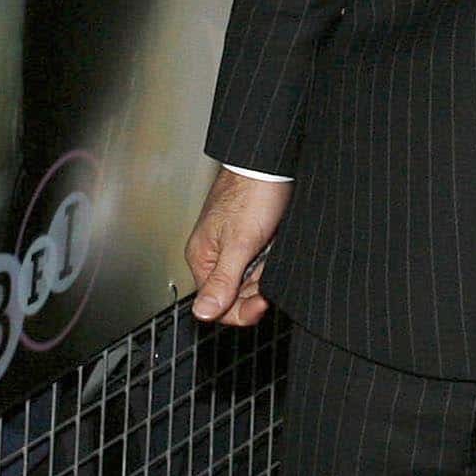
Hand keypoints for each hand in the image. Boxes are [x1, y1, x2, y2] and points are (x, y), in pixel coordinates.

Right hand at [186, 167, 289, 327]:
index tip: (261, 303)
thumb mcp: (239, 244)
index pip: (215, 304)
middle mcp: (213, 253)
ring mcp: (231, 245)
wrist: (269, 163)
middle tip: (268, 272)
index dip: (239, 310)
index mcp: (201, 256)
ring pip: (249, 279)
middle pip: (233, 294)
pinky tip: (273, 244)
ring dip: (264, 271)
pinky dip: (269, 258)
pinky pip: (259, 262)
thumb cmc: (252, 193)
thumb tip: (202, 313)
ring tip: (269, 248)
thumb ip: (222, 280)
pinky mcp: (249, 237)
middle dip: (255, 287)